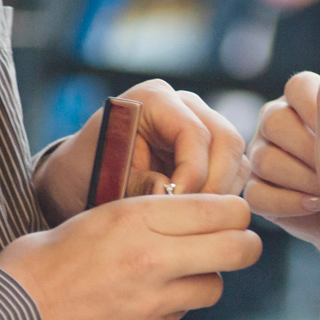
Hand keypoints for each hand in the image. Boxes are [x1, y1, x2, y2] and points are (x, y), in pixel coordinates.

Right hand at [0, 194, 261, 319]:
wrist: (11, 316)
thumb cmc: (49, 260)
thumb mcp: (99, 217)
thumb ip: (150, 216)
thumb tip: (196, 215)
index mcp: (139, 217)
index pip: (224, 208)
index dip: (234, 212)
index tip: (228, 216)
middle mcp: (154, 257)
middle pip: (239, 248)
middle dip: (243, 245)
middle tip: (234, 246)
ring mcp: (155, 300)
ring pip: (215, 286)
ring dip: (204, 280)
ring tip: (175, 277)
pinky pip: (182, 315)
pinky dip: (173, 308)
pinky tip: (143, 304)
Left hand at [35, 80, 250, 224]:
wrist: (84, 177)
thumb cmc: (89, 173)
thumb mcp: (105, 179)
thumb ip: (140, 185)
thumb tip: (172, 195)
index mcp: (154, 99)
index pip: (195, 134)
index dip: (192, 174)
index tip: (175, 206)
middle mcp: (185, 105)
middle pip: (227, 141)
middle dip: (215, 185)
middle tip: (193, 219)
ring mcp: (202, 124)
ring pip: (236, 158)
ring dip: (222, 193)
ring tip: (191, 219)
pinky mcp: (211, 150)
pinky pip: (233, 173)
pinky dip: (222, 196)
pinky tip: (196, 215)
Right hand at [243, 71, 319, 250]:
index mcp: (302, 97)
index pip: (298, 88)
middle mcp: (276, 120)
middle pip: (275, 122)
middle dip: (311, 149)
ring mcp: (261, 153)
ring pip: (264, 159)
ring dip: (302, 178)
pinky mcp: (254, 189)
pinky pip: (256, 194)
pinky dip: (287, 203)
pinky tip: (316, 205)